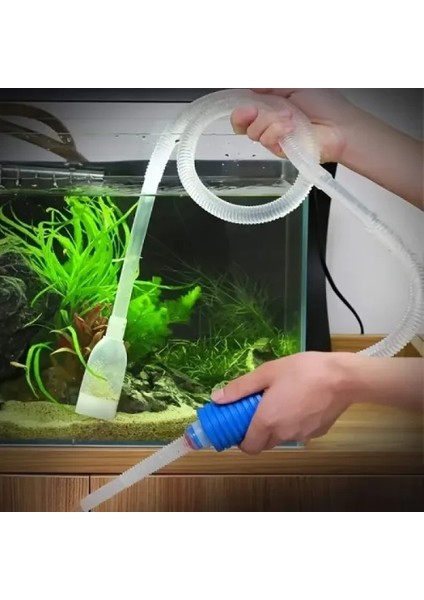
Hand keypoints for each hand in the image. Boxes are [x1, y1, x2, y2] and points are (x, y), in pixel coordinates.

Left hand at [211, 352, 353, 453]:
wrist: (344, 377)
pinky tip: (302, 402)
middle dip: (258, 431)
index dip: (241, 439)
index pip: (248, 447)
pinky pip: (299, 431)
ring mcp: (302, 435)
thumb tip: (217, 398)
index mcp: (266, 421)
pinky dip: (295, 422)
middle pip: (264, 443)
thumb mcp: (268, 372)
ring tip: (283, 399)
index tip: (240, 424)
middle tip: (259, 408)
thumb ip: (240, 388)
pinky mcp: (318, 433)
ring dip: (277, 425)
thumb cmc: (304, 371)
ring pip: (282, 437)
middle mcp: (283, 434)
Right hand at [231, 88, 358, 162]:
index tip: (244, 96)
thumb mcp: (295, 84)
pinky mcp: (279, 151)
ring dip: (268, 120)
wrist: (341, 127)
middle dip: (241, 116)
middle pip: (241, 124)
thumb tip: (251, 85)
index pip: (246, 106)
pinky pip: (266, 140)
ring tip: (289, 116)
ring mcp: (273, 138)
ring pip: (252, 132)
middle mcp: (270, 123)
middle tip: (250, 110)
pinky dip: (276, 130)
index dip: (241, 103)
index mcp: (272, 105)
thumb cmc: (325, 105)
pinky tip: (290, 126)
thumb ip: (272, 85)